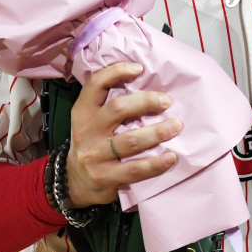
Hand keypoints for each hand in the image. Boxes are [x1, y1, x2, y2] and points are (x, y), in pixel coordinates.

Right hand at [65, 62, 181, 207]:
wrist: (75, 182)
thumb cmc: (93, 143)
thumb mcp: (91, 120)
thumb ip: (109, 104)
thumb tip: (147, 84)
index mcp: (83, 112)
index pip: (95, 84)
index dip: (116, 72)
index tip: (139, 68)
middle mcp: (86, 131)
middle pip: (118, 109)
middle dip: (146, 102)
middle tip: (167, 101)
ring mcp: (94, 156)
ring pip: (130, 140)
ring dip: (157, 132)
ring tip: (176, 126)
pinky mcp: (105, 177)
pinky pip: (134, 169)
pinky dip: (155, 163)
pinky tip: (171, 157)